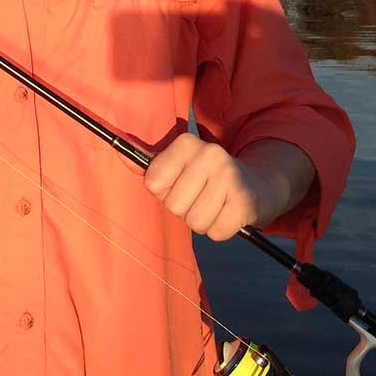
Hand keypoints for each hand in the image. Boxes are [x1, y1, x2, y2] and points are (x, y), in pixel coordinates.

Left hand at [143, 132, 303, 240]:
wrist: (258, 183)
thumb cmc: (205, 178)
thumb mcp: (177, 165)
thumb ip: (147, 162)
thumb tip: (118, 152)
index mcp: (186, 143)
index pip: (153, 183)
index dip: (164, 192)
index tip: (181, 184)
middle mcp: (209, 154)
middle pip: (173, 206)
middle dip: (184, 210)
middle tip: (201, 197)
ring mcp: (230, 176)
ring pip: (194, 222)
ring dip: (202, 221)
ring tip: (215, 205)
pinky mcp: (245, 201)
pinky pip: (216, 233)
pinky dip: (220, 230)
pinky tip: (228, 213)